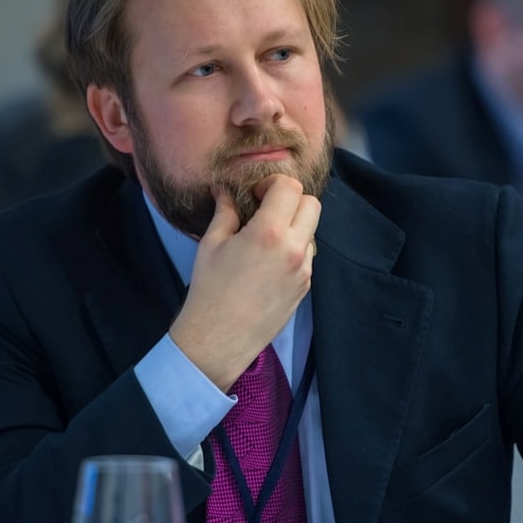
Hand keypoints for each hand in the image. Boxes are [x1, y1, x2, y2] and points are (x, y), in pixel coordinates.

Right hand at [168, 174, 320, 391]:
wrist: (219, 338)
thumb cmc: (210, 290)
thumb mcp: (211, 244)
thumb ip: (225, 212)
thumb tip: (224, 191)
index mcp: (269, 233)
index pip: (290, 187)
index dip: (272, 184)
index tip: (256, 195)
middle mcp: (294, 249)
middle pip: (312, 204)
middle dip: (291, 200)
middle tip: (267, 210)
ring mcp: (304, 270)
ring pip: (312, 230)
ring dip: (294, 225)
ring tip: (266, 239)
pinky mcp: (305, 286)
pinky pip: (308, 255)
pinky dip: (294, 249)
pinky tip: (269, 262)